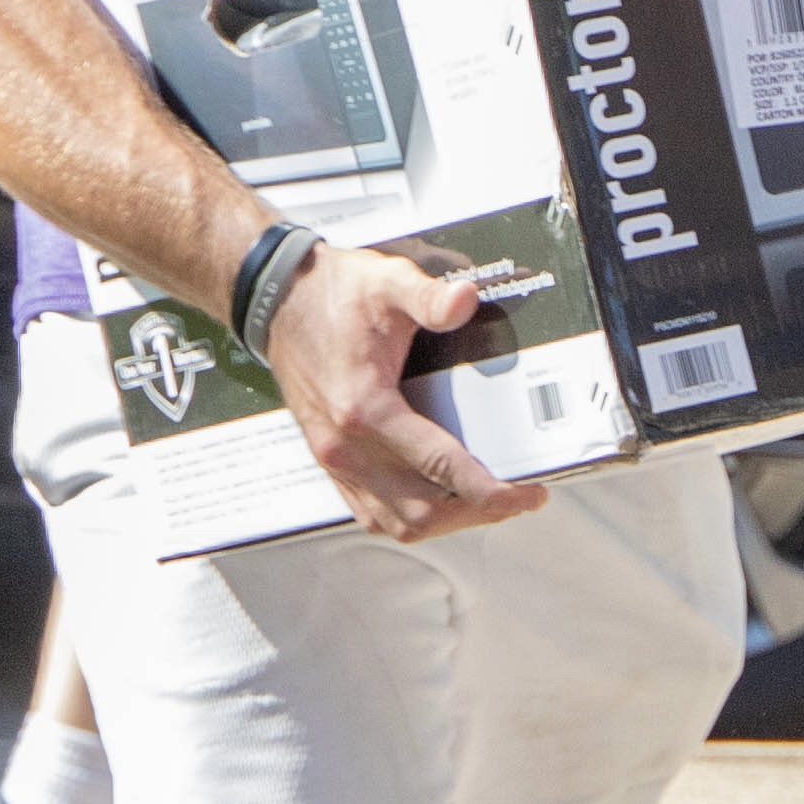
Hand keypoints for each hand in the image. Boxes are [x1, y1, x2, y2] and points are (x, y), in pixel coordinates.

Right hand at [262, 236, 548, 541]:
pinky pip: (371, 512)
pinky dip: (411, 518)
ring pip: (396, 521)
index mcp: (365, 407)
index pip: (439, 466)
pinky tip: (441, 502)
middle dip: (477, 512)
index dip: (488, 489)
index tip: (527, 493)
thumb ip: (428, 296)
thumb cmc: (331, 295)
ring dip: (447, 521)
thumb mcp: (386, 282)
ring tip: (487, 503)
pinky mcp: (329, 460)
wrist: (277, 302)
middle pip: (422, 509)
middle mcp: (346, 445)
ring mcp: (334, 459)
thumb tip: (465, 300)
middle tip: (518, 498)